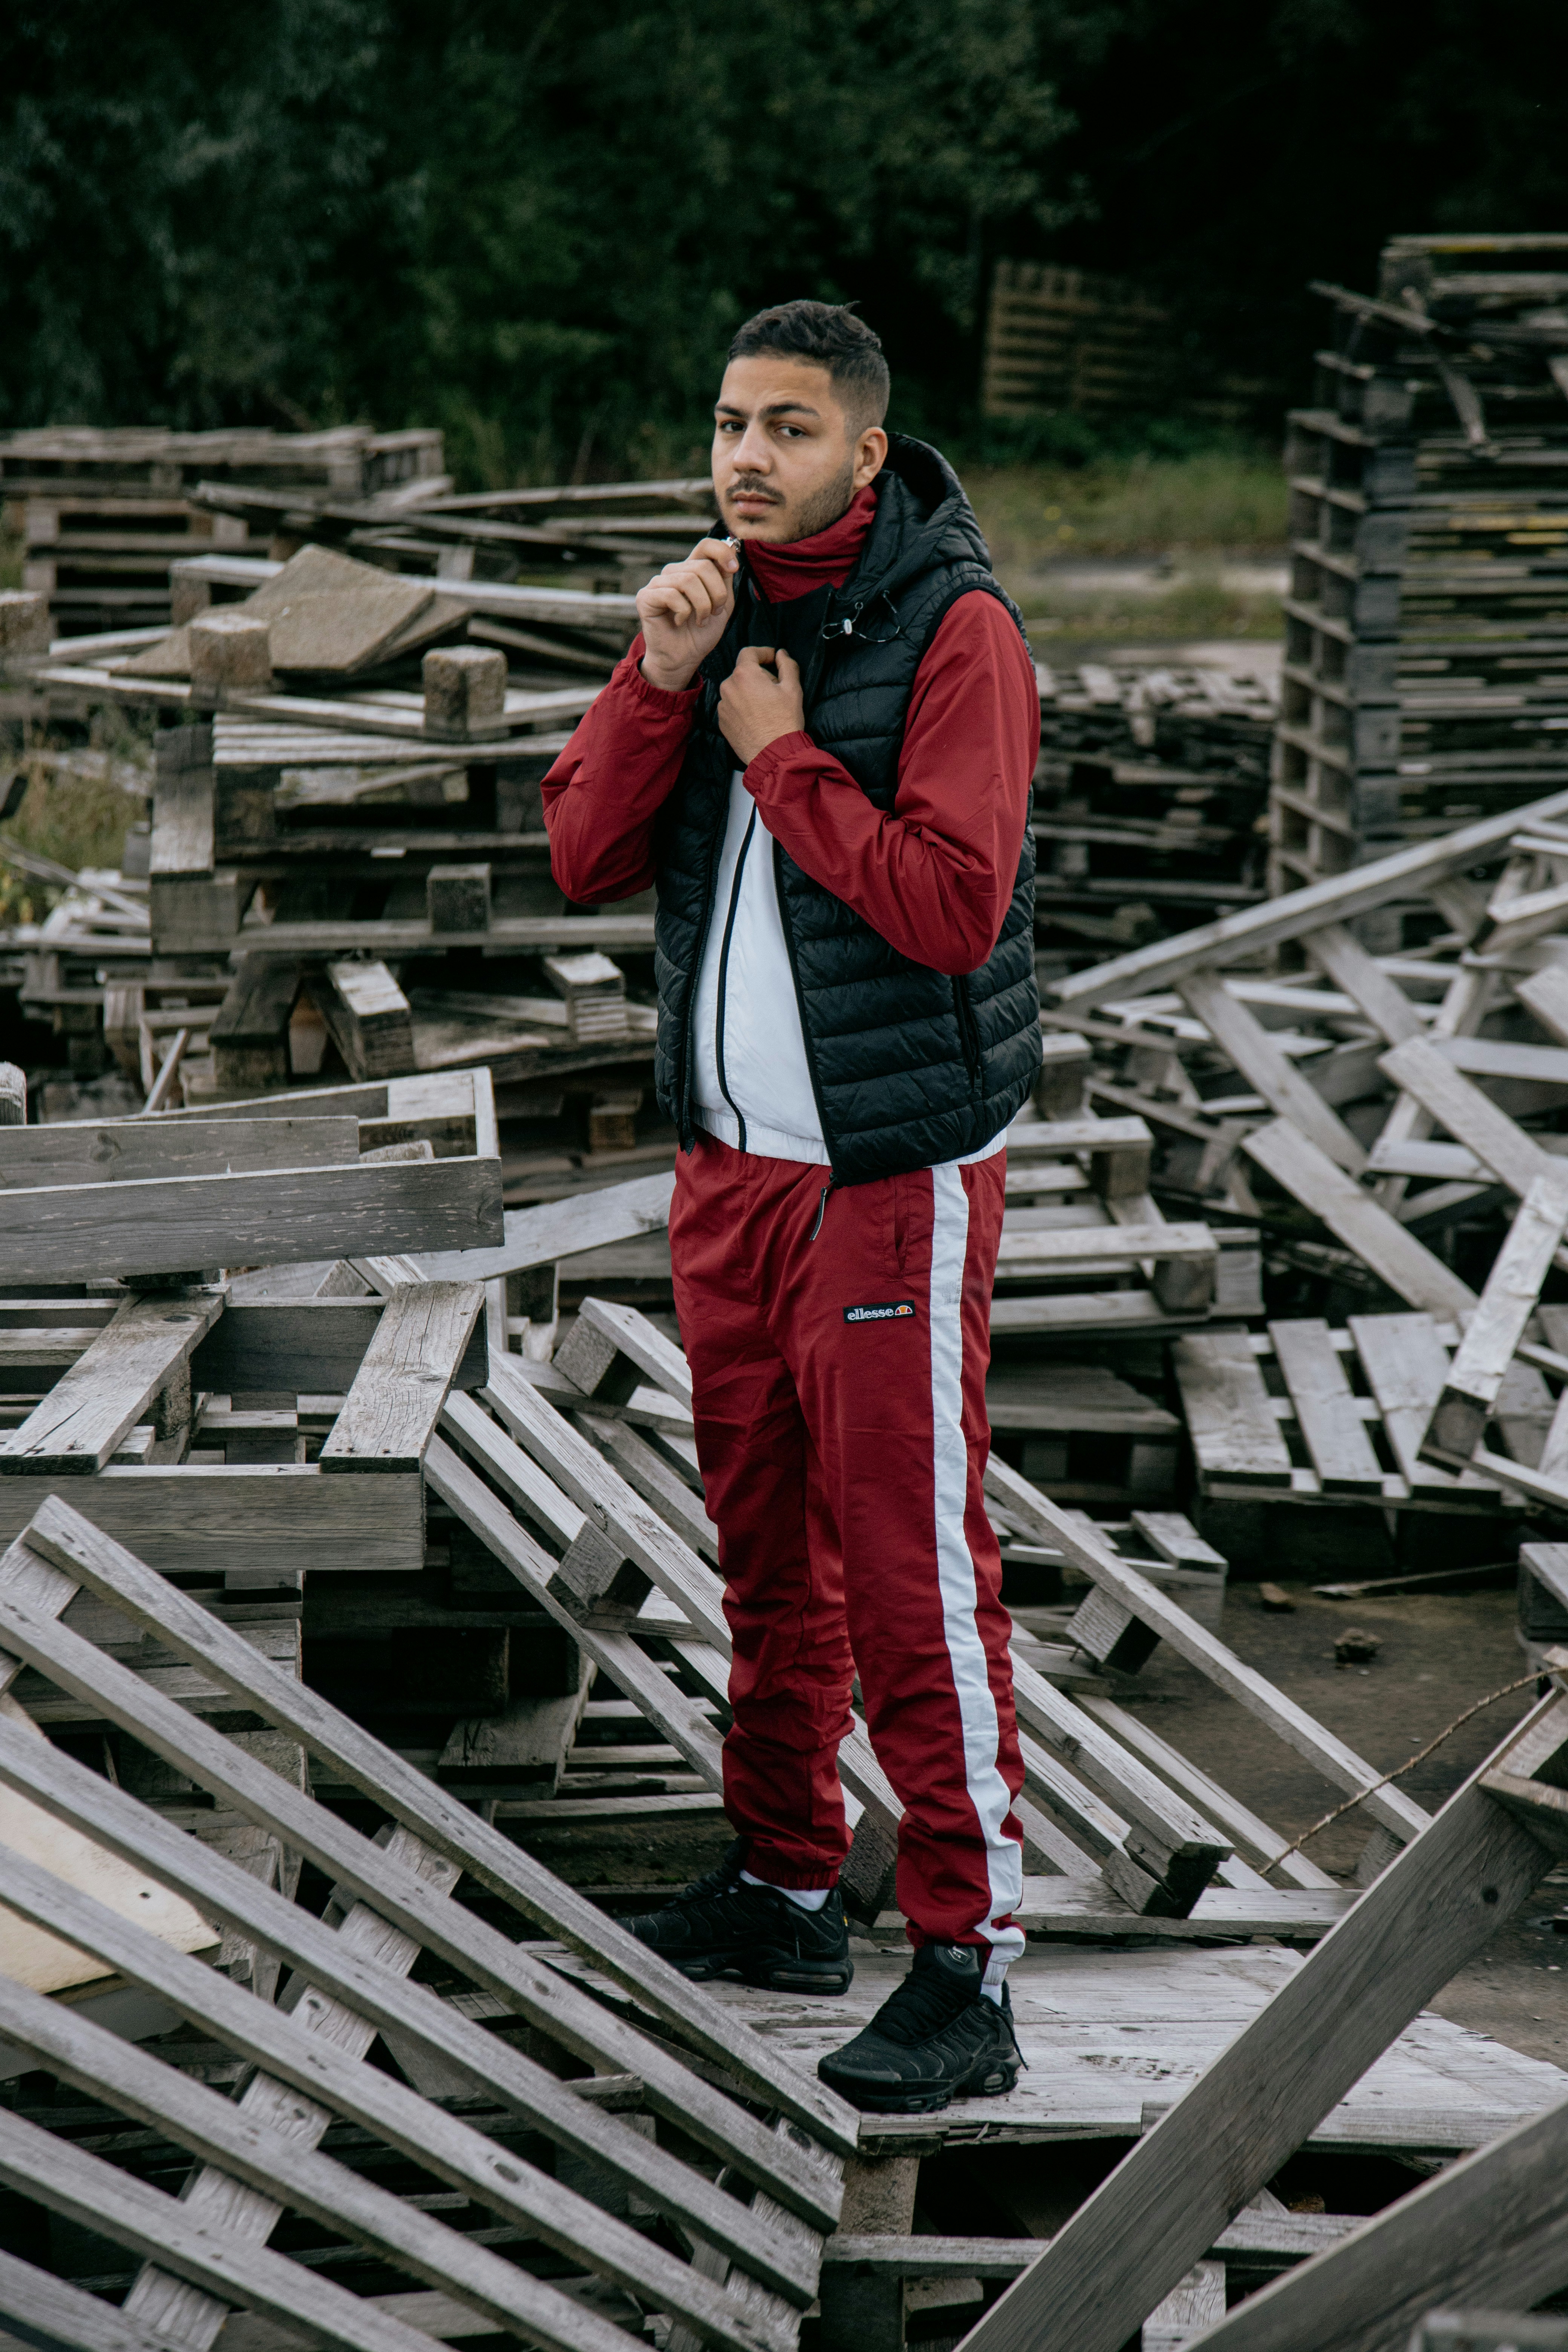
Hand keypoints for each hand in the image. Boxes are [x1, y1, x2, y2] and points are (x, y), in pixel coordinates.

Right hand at [636, 537, 739, 689]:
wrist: (682, 659)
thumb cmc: (700, 633)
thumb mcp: (722, 605)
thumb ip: (726, 579)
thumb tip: (732, 551)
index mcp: (692, 570)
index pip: (706, 546)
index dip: (722, 552)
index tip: (734, 569)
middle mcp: (673, 572)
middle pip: (703, 566)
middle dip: (716, 593)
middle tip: (714, 613)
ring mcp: (658, 583)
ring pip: (689, 580)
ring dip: (702, 605)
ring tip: (700, 620)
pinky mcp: (646, 597)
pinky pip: (672, 595)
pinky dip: (683, 612)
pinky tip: (679, 622)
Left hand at [717, 646, 805, 767]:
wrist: (773, 754)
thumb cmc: (784, 722)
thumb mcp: (793, 689)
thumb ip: (787, 665)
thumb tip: (781, 655)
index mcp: (744, 675)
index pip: (749, 652)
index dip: (763, 653)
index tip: (772, 659)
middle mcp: (728, 687)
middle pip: (743, 672)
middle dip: (758, 676)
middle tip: (775, 689)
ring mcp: (723, 705)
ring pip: (737, 689)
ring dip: (749, 692)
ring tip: (765, 707)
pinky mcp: (721, 721)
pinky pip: (732, 706)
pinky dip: (742, 707)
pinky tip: (756, 717)